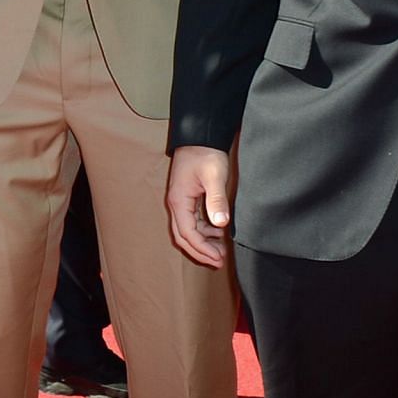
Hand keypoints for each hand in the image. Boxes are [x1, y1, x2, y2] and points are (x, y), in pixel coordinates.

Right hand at [166, 145, 233, 267]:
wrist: (199, 136)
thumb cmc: (205, 153)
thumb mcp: (214, 176)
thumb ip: (217, 200)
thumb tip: (221, 224)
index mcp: (179, 200)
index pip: (187, 233)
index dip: (203, 249)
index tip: (219, 258)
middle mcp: (176, 203)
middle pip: (183, 236)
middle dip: (200, 251)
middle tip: (219, 261)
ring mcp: (181, 200)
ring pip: (187, 230)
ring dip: (202, 242)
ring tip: (221, 249)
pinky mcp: (187, 197)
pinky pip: (192, 221)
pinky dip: (203, 230)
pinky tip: (218, 230)